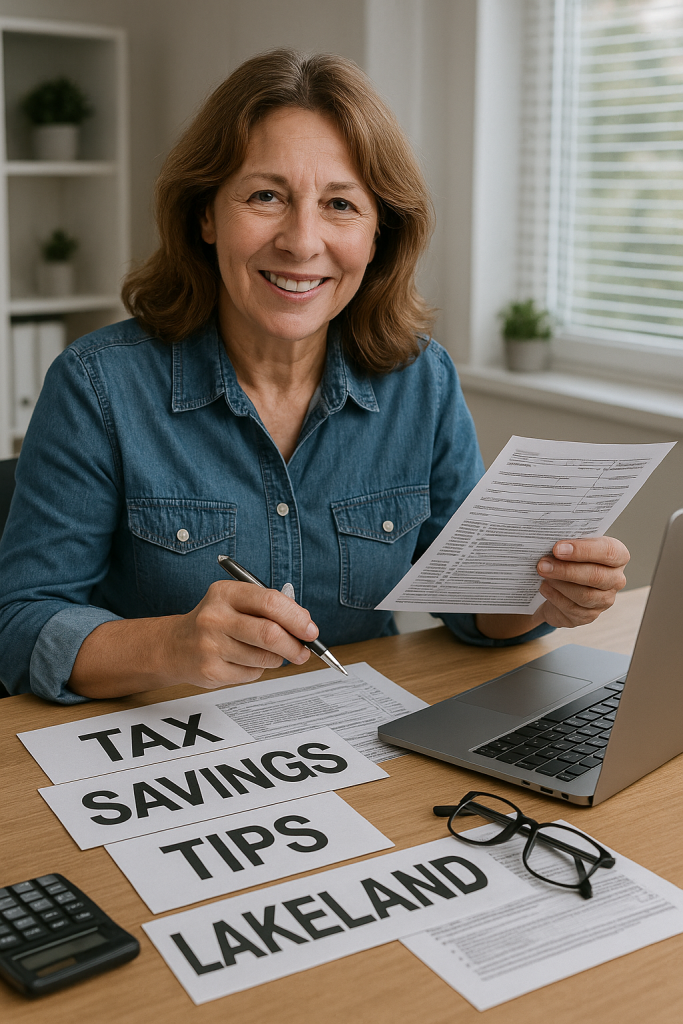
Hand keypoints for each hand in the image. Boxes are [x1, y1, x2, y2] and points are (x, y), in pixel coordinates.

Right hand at [169, 581, 317, 687]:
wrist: (175, 646)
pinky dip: (259, 669)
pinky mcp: (211, 671)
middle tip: (304, 651)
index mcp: (225, 592)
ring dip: (277, 658)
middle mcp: (215, 617)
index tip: (311, 630)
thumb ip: (269, 608)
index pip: (270, 602)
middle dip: (295, 645)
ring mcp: (210, 646)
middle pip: (270, 634)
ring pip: (265, 658)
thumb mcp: (236, 602)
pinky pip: (252, 674)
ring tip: (269, 653)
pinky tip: (245, 661)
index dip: (297, 618)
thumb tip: (305, 626)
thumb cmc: (215, 621)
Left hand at [535, 536, 629, 627]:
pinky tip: (544, 587)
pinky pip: (573, 609)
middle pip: (596, 576)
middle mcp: (615, 579)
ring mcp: (604, 600)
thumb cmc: (571, 559)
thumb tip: (549, 541)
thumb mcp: (573, 546)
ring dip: (559, 584)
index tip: (557, 548)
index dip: (583, 550)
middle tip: (543, 564)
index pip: (609, 552)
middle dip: (566, 570)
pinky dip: (555, 597)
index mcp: (617, 556)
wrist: (563, 584)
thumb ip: (568, 543)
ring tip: (543, 573)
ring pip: (584, 595)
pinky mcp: (589, 615)